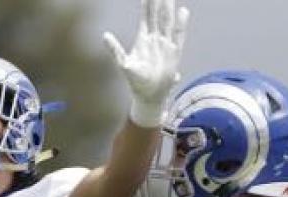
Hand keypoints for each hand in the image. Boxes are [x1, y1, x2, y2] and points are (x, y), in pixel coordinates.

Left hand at [103, 0, 189, 126]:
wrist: (150, 96)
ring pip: (168, 22)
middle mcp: (155, 39)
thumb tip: (105, 35)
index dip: (148, 4)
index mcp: (143, 39)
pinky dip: (180, 24)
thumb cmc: (136, 82)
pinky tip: (183, 12)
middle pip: (158, 15)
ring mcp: (166, 45)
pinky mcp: (174, 53)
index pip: (146, 17)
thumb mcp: (123, 64)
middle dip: (160, 2)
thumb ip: (115, 49)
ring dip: (169, 9)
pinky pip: (178, 35)